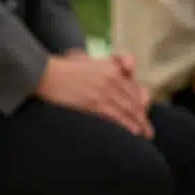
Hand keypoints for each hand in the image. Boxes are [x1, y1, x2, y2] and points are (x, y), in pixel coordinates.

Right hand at [37, 55, 153, 137]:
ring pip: (129, 108)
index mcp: (112, 67)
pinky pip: (117, 115)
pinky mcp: (95, 102)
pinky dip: (128, 125)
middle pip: (134, 99)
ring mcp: (105, 90)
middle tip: (148, 130)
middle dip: (142, 116)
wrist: (46, 74)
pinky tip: (134, 133)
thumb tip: (124, 69)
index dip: (141, 102)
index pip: (133, 86)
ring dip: (139, 123)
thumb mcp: (88, 60)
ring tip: (145, 134)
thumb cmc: (62, 69)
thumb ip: (106, 64)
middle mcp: (113, 77)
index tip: (144, 112)